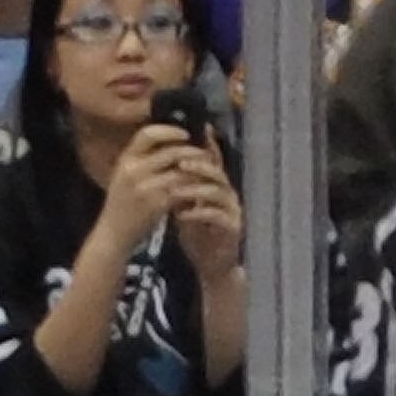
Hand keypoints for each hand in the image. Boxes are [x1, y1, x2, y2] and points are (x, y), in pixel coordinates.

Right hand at [89, 121, 194, 256]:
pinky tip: (200, 189)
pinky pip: (182, 190)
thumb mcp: (125, 174)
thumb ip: (142, 159)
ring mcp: (144, 187)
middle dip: (192, 151)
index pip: (147, 134)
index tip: (186, 133)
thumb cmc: (123, 202)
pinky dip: (193, 188)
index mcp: (125, 158)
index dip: (169, 130)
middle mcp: (133, 169)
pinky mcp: (156, 204)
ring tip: (206, 171)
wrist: (114, 231)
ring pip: (180, 171)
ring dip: (197, 171)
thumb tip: (169, 141)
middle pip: (170, 151)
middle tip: (206, 154)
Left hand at [168, 128, 245, 279]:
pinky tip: (181, 215)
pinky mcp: (234, 229)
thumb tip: (161, 161)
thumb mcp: (185, 204)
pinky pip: (217, 216)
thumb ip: (180, 185)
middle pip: (218, 173)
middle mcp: (229, 195)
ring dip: (195, 189)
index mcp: (217, 186)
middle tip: (180, 162)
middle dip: (199, 166)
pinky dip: (198, 213)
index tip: (194, 132)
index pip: (214, 161)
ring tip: (175, 191)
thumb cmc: (197, 233)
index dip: (208, 145)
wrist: (211, 263)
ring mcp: (233, 211)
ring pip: (218, 192)